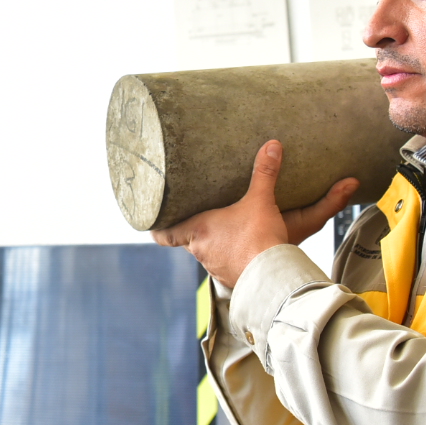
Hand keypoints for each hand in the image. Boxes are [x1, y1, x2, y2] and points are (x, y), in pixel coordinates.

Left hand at [152, 140, 358, 287]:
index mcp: (198, 231)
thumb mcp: (261, 201)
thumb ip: (264, 173)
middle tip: (199, 217)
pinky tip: (244, 251)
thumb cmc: (258, 238)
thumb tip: (272, 145)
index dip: (158, 229)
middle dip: (194, 230)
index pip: (165, 234)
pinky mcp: (233, 279)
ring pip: (209, 253)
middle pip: (189, 240)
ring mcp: (216, 268)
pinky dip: (232, 258)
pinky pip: (227, 266)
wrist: (272, 276)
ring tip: (226, 233)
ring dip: (215, 244)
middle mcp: (201, 251)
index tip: (152, 225)